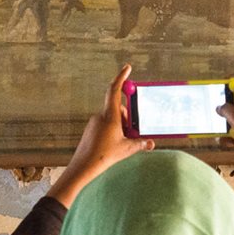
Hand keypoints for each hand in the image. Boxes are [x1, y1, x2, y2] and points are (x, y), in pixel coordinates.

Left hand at [48, 64, 152, 207]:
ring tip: (123, 142)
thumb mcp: (127, 149)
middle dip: (128, 118)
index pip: (115, 90)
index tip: (127, 68)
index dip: (121, 77)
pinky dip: (114, 131)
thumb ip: (140, 144)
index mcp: (110, 116)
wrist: (83, 166)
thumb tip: (150, 143)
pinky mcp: (91, 130)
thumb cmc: (104, 156)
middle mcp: (101, 116)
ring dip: (121, 127)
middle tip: (134, 133)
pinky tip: (114, 145)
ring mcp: (95, 122)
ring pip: (113, 118)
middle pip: (118, 108)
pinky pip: (106, 125)